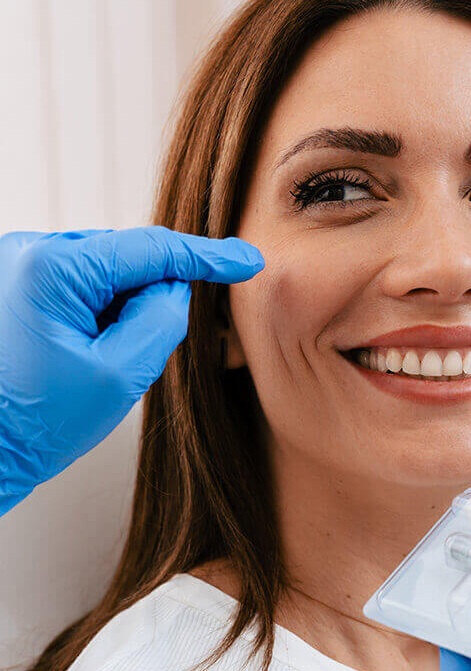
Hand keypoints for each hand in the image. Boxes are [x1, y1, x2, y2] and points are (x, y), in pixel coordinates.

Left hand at [0, 226, 263, 514]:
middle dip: (151, 298)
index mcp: (53, 267)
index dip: (206, 256)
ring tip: (102, 361)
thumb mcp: (120, 375)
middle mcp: (29, 251)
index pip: (150, 249)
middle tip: (140, 355)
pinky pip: (83, 285)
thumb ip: (161, 320)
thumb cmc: (42, 421)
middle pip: (126, 259)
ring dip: (123, 309)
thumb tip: (175, 288)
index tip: (248, 260)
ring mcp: (19, 264)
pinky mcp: (19, 283)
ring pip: (106, 273)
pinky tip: (88, 353)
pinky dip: (102, 314)